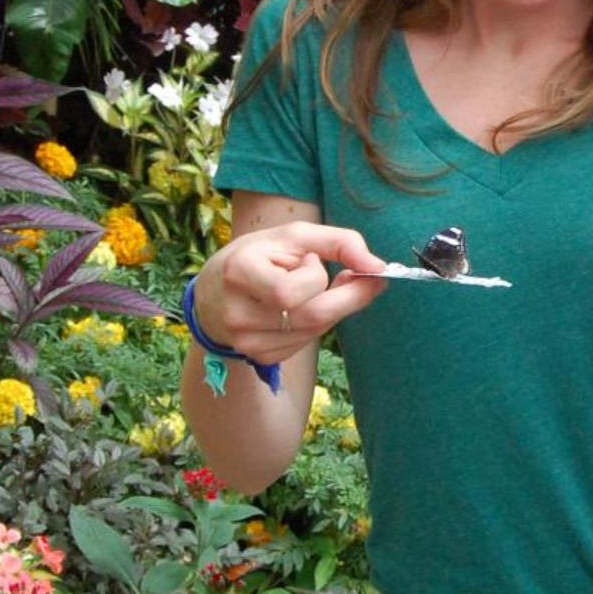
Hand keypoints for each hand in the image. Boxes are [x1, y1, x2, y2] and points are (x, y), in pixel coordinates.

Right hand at [192, 222, 388, 363]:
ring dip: (332, 308)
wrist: (213, 293)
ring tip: (318, 289)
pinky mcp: (260, 357)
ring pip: (316, 330)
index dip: (314, 275)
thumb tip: (379, 267)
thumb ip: (341, 242)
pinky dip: (316, 324)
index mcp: (239, 273)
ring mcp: (247, 341)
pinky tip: (302, 309)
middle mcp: (238, 313)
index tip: (312, 260)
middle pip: (313, 316)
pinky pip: (306, 343)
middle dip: (349, 297)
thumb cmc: (259, 257)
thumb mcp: (293, 236)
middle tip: (365, 279)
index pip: (292, 290)